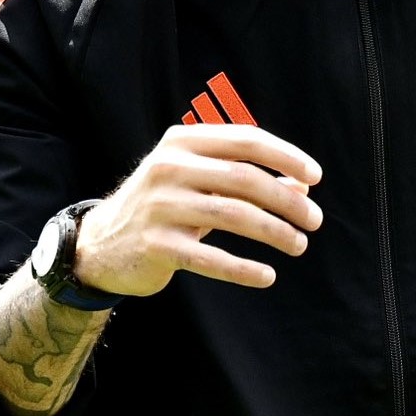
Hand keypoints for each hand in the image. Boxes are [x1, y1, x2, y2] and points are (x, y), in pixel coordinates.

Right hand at [73, 124, 322, 296]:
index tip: (315, 177)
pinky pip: (210, 259)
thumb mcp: (200, 180)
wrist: (100, 244)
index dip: (286, 157)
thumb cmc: (165, 204)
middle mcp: (168, 169)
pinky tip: (267, 276)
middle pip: (245, 179)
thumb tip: (303, 185)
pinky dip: (243, 268)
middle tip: (315, 220)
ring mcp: (159, 207)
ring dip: (275, 233)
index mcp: (182, 142)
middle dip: (288, 201)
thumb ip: (246, 176)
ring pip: (234, 216)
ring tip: (299, 245)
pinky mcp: (155, 246)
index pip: (246, 140)